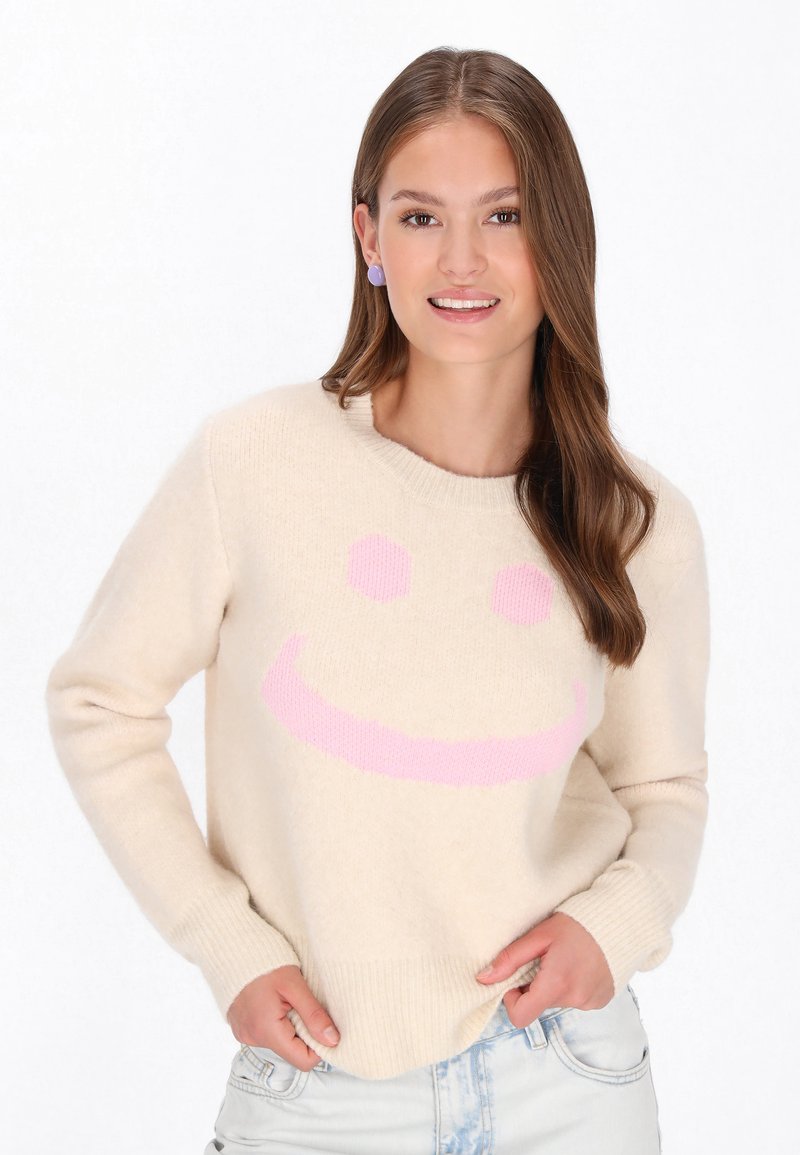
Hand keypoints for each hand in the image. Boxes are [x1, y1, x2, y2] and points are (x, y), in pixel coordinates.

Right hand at [226, 965, 340, 1071]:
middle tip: (304, 1005)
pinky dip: (277, 1022)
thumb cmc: (266, 964)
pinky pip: (267, 1034)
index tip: (324, 1024)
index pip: (303, 1061)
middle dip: (305, 1033)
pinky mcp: (242, 1028)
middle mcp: (253, 1038)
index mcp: (266, 1031)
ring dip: (291, 1026)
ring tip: (287, 1001)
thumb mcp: (295, 986)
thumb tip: (334, 1040)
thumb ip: (314, 1015)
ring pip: (280, 1042)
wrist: (235, 951)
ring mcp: (245, 1034)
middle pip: (292, 1052)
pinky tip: (275, 1002)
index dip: (320, 1047)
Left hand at [475, 912, 614, 1027]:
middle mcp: (575, 999)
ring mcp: (590, 1002)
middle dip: (536, 985)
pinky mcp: (602, 1000)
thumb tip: (483, 979)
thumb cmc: (576, 924)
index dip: (512, 1000)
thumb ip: (510, 959)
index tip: (518, 978)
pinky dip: (572, 986)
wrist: (618, 921)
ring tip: (566, 958)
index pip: (520, 1017)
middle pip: (540, 1004)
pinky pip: (576, 999)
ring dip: (555, 984)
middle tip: (546, 958)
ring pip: (558, 1001)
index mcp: (556, 985)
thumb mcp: (539, 936)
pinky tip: (579, 965)